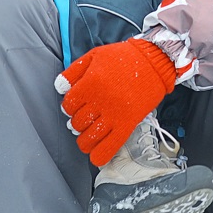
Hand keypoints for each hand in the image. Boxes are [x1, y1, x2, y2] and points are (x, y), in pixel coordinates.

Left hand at [55, 39, 175, 165]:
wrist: (153, 62)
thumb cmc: (123, 57)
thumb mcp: (94, 55)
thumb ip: (73, 71)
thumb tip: (59, 88)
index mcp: (90, 83)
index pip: (69, 104)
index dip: (69, 107)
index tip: (75, 106)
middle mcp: (101, 101)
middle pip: (78, 122)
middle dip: (77, 123)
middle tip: (84, 119)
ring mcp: (115, 114)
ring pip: (90, 137)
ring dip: (85, 140)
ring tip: (87, 137)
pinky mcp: (128, 123)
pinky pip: (111, 145)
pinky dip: (101, 154)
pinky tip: (96, 156)